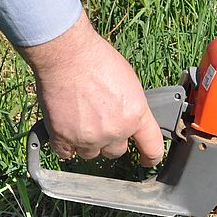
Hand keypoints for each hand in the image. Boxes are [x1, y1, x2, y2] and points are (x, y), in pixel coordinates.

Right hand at [19, 11, 164, 165]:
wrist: (67, 55)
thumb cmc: (98, 61)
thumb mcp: (130, 84)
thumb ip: (132, 108)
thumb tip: (130, 121)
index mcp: (136, 116)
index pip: (152, 148)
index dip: (151, 158)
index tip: (147, 161)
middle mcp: (115, 131)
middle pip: (116, 152)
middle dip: (111, 141)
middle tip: (101, 122)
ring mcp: (89, 137)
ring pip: (91, 154)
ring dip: (87, 143)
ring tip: (81, 119)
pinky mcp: (63, 137)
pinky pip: (66, 153)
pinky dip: (65, 145)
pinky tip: (65, 129)